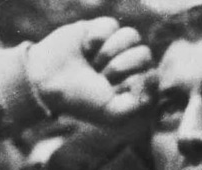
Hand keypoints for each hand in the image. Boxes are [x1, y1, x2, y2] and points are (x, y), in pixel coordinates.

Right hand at [27, 17, 154, 123]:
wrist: (47, 81)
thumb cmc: (82, 101)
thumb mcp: (113, 113)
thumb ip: (140, 103)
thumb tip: (152, 75)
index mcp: (137, 84)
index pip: (153, 75)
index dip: (134, 82)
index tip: (115, 90)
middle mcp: (130, 64)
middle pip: (144, 53)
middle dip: (120, 66)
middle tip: (101, 76)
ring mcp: (116, 45)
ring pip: (132, 35)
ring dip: (110, 51)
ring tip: (94, 62)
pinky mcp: (100, 29)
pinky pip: (112, 24)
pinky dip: (97, 37)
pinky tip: (86, 49)